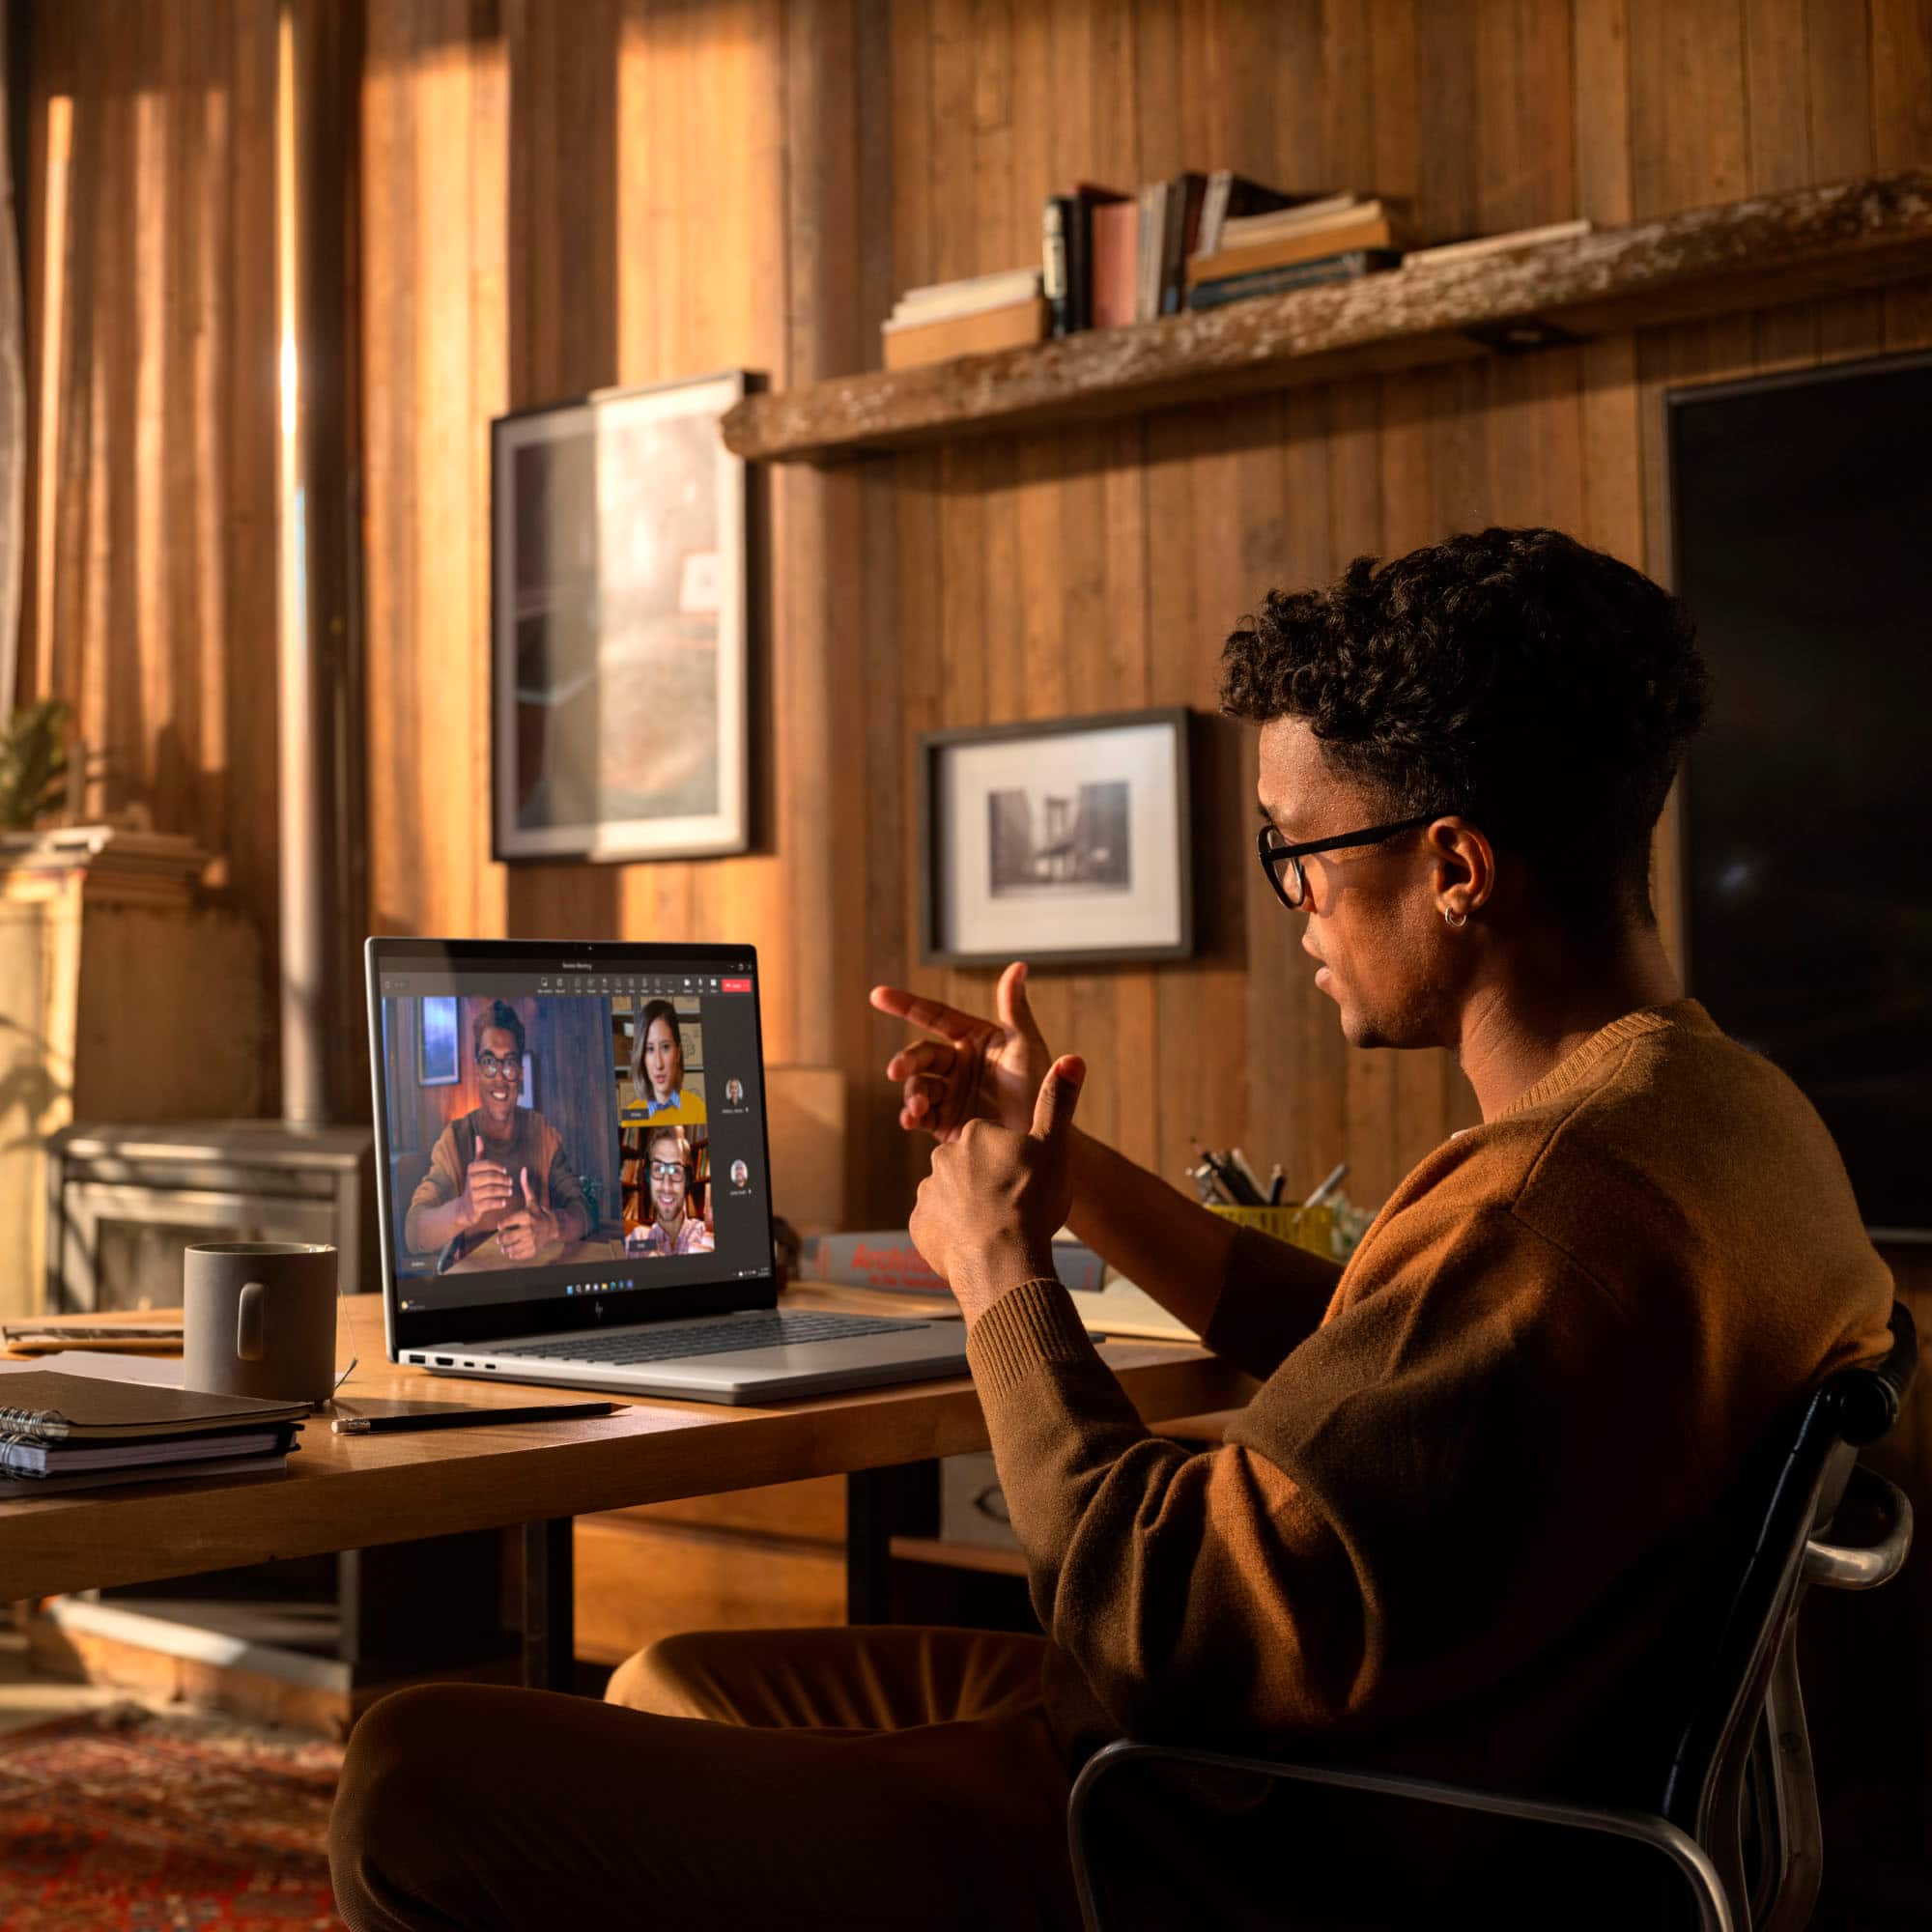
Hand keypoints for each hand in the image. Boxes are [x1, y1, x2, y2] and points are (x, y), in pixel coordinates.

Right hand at [459, 1150, 515, 1230]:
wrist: (464, 1207)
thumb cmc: (473, 1184)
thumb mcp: (474, 1169)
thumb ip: (478, 1154)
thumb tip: (478, 1136)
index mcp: (470, 1170)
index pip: (487, 1164)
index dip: (498, 1166)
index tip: (505, 1170)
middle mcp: (470, 1181)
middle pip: (491, 1177)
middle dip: (503, 1179)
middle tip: (510, 1182)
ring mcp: (472, 1195)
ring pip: (492, 1190)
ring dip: (504, 1190)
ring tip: (510, 1191)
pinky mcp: (475, 1207)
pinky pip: (490, 1203)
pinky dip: (499, 1203)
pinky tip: (504, 1202)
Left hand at [496, 1167, 558, 1261]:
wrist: (553, 1227)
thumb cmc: (538, 1213)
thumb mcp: (532, 1200)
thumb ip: (525, 1186)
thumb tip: (523, 1169)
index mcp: (526, 1216)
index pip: (505, 1223)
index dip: (502, 1225)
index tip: (501, 1225)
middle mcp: (530, 1229)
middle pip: (505, 1237)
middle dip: (501, 1238)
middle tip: (500, 1237)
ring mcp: (532, 1241)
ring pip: (510, 1248)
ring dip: (505, 1247)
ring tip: (505, 1244)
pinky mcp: (533, 1250)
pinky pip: (517, 1255)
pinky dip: (513, 1254)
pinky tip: (514, 1248)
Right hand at [870, 961, 1051, 1141]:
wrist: (1044, 1138)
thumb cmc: (1041, 1088)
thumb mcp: (1027, 1046)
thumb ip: (1015, 1008)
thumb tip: (1018, 965)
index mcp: (973, 1039)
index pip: (934, 1015)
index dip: (906, 1004)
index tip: (877, 995)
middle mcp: (958, 1064)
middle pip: (921, 1054)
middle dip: (906, 1061)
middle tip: (896, 1071)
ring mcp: (950, 1094)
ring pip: (917, 1086)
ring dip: (911, 1093)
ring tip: (918, 1107)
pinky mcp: (945, 1123)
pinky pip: (920, 1115)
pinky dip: (911, 1116)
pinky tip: (910, 1120)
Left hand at [909, 1056, 1084, 1327]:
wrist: (1001, 1261)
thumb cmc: (1030, 1201)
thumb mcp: (1053, 1146)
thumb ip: (1058, 1102)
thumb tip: (1072, 1057)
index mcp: (975, 1132)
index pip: (994, 1139)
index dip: (1014, 1160)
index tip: (1027, 1179)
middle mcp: (943, 1156)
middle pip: (972, 1166)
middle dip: (990, 1182)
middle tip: (1016, 1206)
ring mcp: (928, 1192)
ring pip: (954, 1196)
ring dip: (972, 1209)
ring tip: (999, 1231)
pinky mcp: (920, 1226)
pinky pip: (939, 1226)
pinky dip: (955, 1234)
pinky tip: (978, 1245)